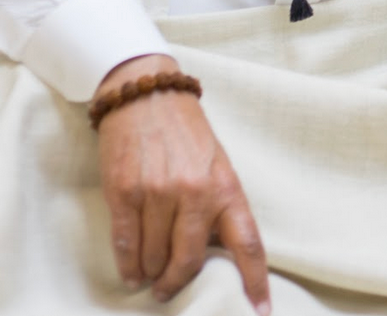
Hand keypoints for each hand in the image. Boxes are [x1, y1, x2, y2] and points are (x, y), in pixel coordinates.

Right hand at [93, 54, 269, 311]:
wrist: (145, 92)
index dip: (255, 281)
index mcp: (225, 185)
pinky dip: (128, 264)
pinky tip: (131, 271)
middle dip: (178, 282)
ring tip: (149, 275)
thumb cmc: (185, 131)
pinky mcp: (125, 191)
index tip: (261, 311)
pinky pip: (127, 243)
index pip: (248, 243)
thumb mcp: (215, 162)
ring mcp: (158, 192)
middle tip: (168, 289)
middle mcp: (194, 192)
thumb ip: (218, 204)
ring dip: (151, 273)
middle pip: (190, 261)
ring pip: (155, 256)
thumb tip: (217, 254)